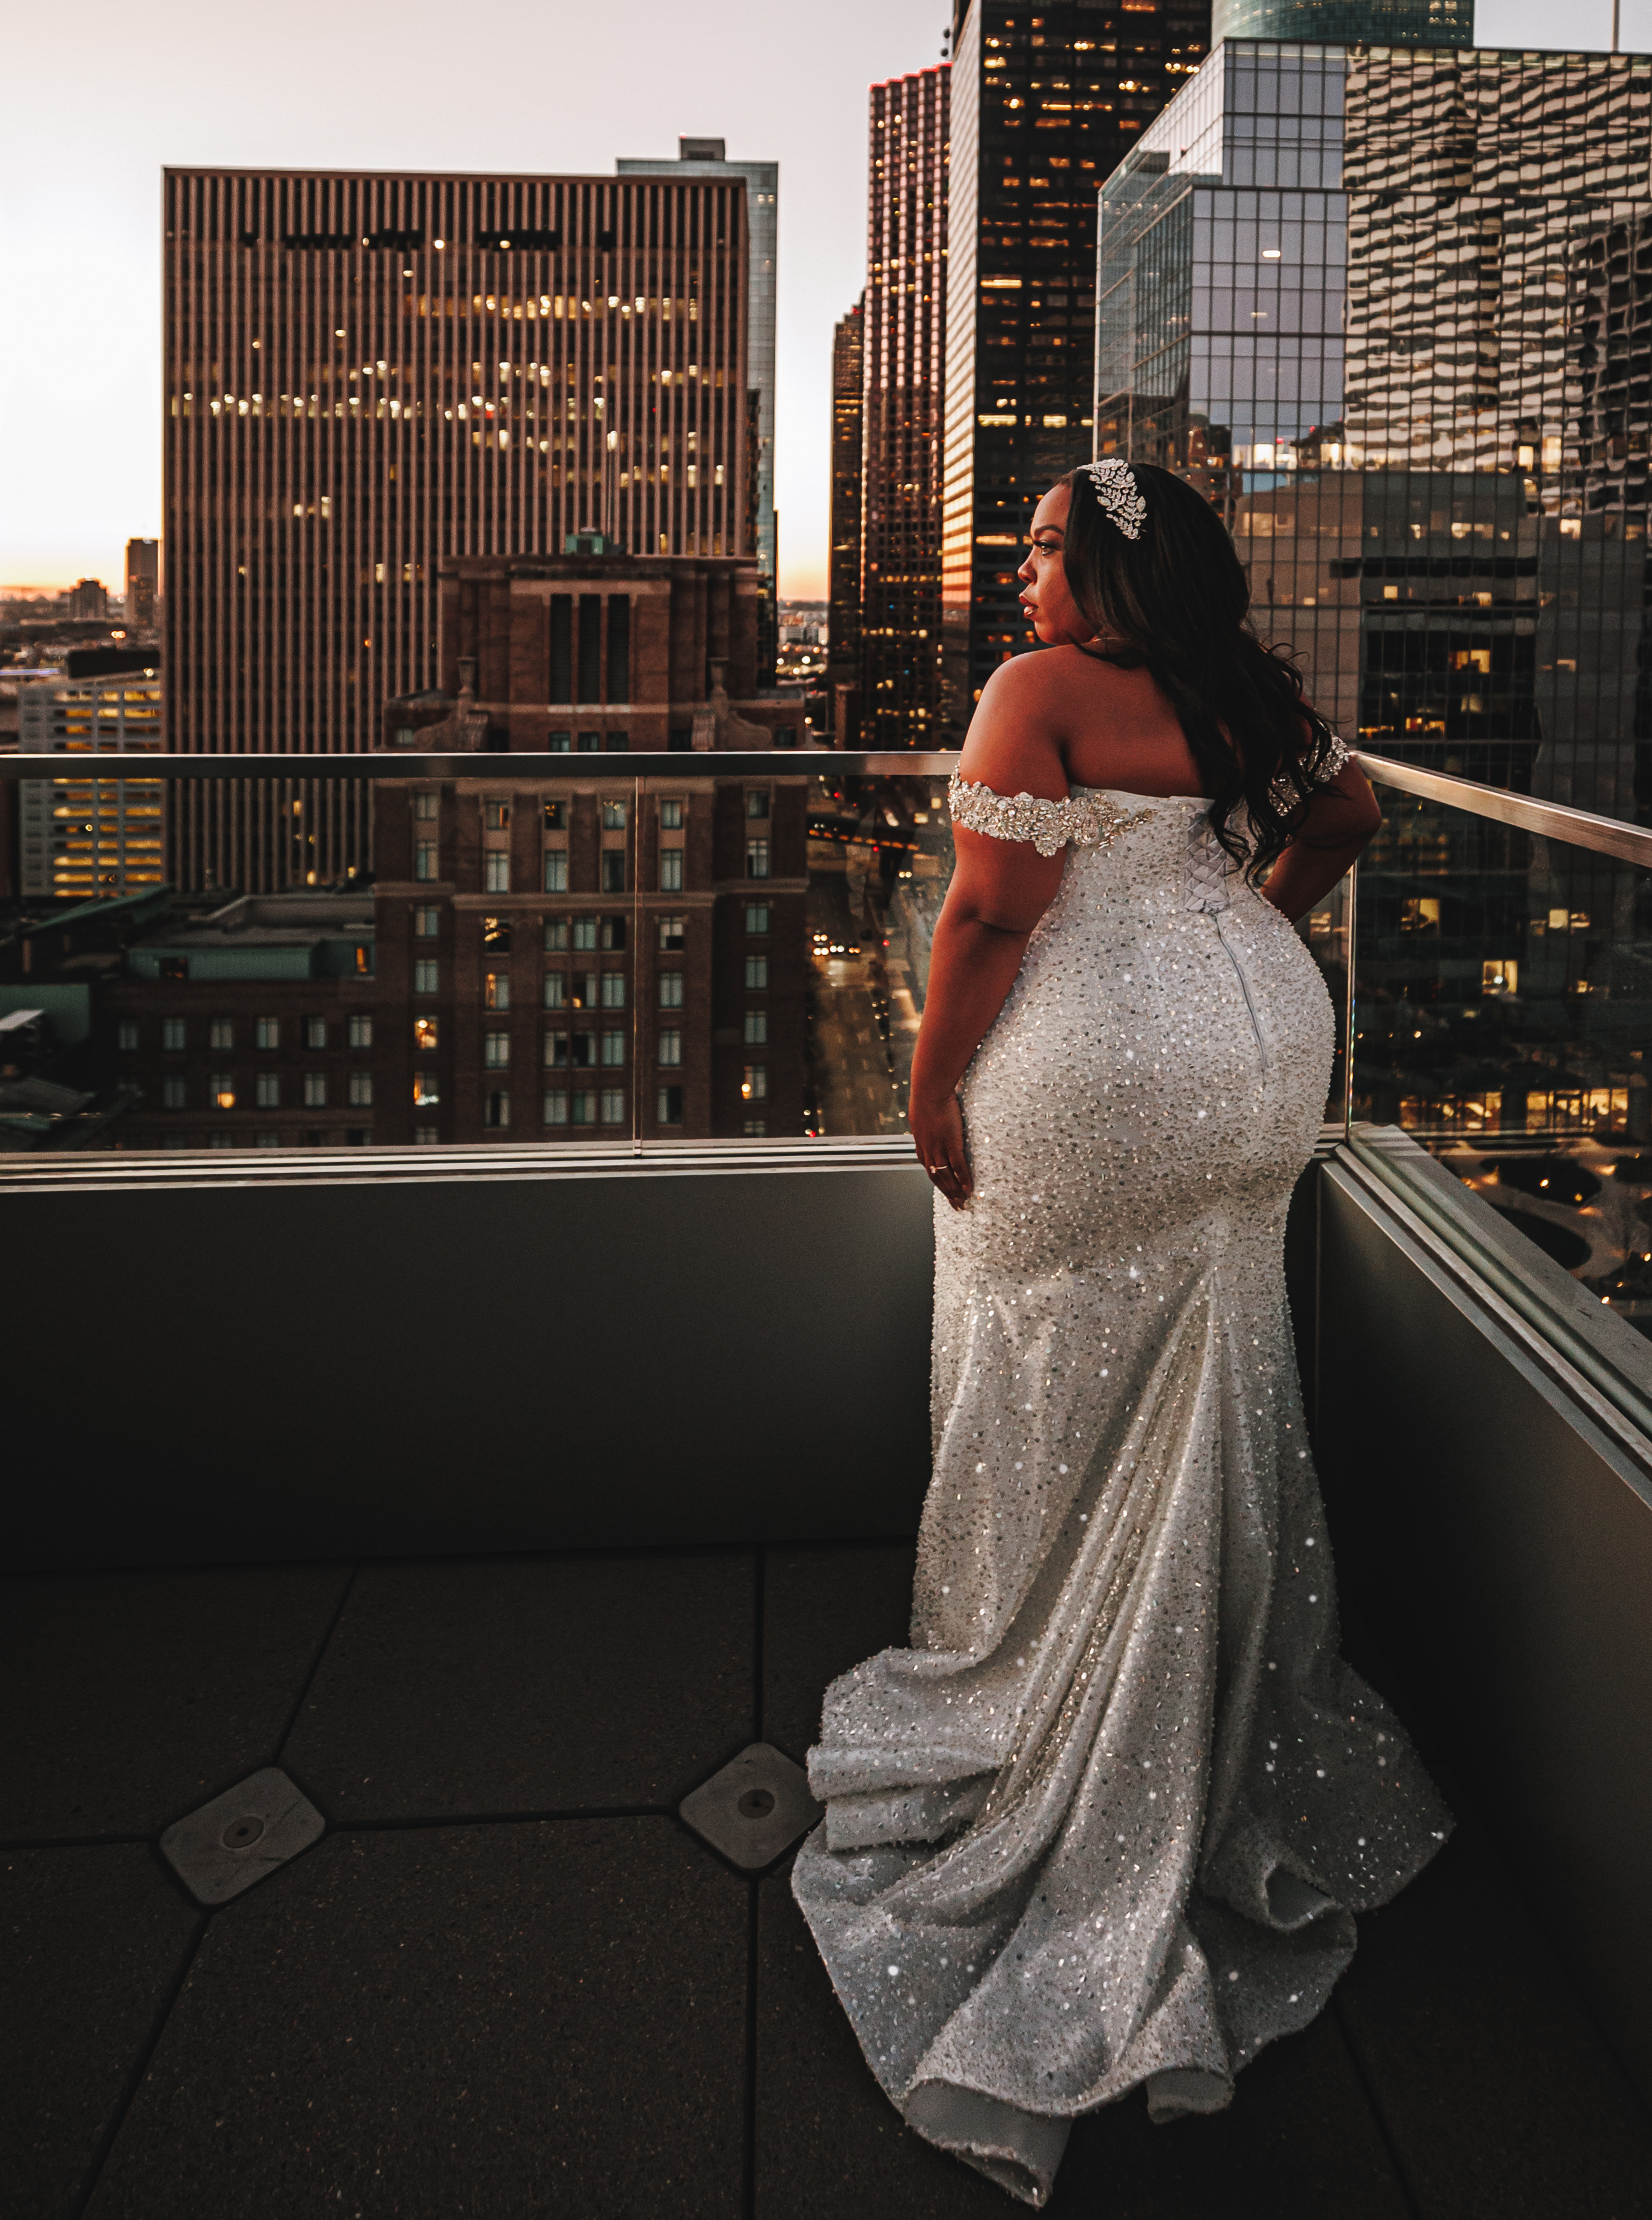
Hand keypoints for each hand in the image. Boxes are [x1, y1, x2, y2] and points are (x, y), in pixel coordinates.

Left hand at [911, 1092, 972, 1210]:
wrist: (929, 1090)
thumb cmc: (926, 1097)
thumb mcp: (922, 1114)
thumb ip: (928, 1124)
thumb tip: (930, 1123)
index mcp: (921, 1144)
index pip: (929, 1169)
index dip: (938, 1183)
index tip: (945, 1192)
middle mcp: (928, 1150)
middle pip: (937, 1177)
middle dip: (947, 1193)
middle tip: (956, 1205)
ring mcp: (939, 1148)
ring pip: (946, 1176)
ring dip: (955, 1191)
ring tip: (963, 1202)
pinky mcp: (951, 1143)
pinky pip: (958, 1166)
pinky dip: (963, 1179)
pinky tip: (969, 1189)